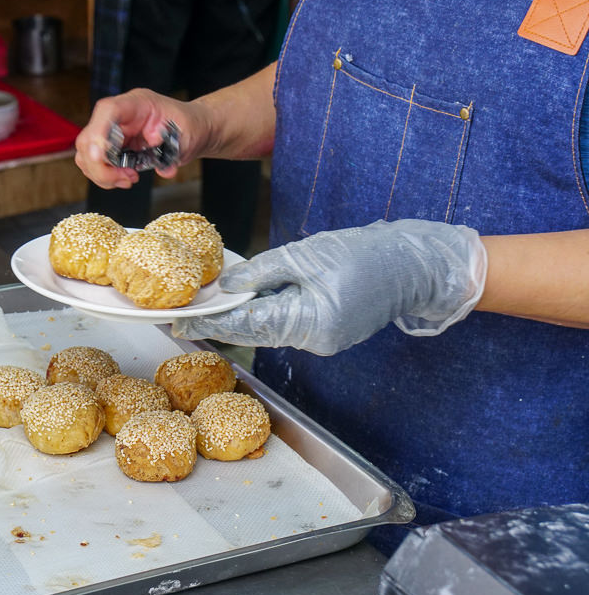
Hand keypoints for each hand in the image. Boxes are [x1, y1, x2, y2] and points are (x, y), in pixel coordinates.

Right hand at [74, 88, 207, 188]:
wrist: (191, 130)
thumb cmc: (188, 126)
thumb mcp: (188, 133)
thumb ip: (175, 148)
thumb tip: (164, 167)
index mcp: (136, 103)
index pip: (108, 111)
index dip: (98, 133)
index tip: (100, 156)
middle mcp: (118, 116)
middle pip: (89, 138)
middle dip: (101, 166)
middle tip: (127, 178)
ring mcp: (111, 131)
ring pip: (87, 154)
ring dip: (102, 174)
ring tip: (128, 179)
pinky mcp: (110, 147)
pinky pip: (94, 164)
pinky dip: (105, 177)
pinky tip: (126, 178)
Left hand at [172, 219, 487, 354]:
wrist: (414, 263)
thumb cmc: (365, 253)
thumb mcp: (305, 254)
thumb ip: (262, 271)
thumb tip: (226, 286)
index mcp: (310, 322)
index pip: (247, 326)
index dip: (211, 323)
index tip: (180, 322)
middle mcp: (315, 340)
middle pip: (255, 333)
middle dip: (220, 322)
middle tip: (183, 315)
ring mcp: (324, 340)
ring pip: (270, 329)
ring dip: (241, 318)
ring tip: (207, 307)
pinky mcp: (329, 332)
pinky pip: (288, 323)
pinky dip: (266, 313)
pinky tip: (246, 302)